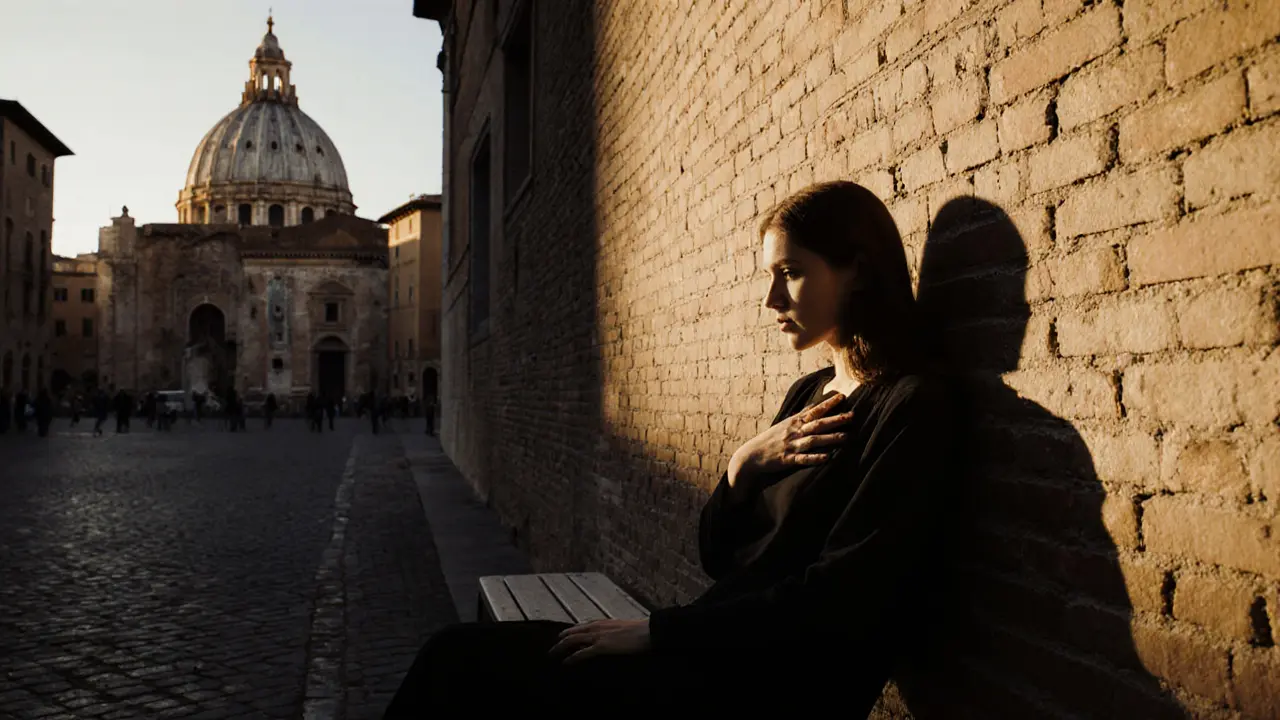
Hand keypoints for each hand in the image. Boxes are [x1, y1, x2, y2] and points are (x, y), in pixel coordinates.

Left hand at [548, 619, 650, 664]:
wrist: (647, 632)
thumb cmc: (640, 631)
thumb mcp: (622, 628)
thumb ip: (613, 632)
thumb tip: (610, 638)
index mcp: (602, 622)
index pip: (581, 627)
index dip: (570, 632)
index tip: (563, 638)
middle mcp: (597, 627)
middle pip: (572, 633)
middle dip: (560, 641)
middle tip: (553, 649)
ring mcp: (598, 636)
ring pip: (572, 641)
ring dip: (560, 648)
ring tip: (553, 655)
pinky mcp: (601, 647)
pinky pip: (582, 653)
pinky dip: (572, 658)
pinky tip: (565, 663)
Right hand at [731, 391, 853, 482]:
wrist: (751, 455)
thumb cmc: (770, 439)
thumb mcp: (784, 424)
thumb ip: (800, 416)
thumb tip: (814, 406)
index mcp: (793, 422)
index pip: (814, 410)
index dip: (828, 404)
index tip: (842, 396)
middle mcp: (794, 432)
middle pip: (817, 424)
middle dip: (835, 419)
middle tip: (852, 415)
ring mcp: (791, 446)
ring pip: (813, 440)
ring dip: (830, 438)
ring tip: (846, 436)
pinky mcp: (787, 460)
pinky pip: (803, 459)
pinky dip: (815, 458)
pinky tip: (827, 458)